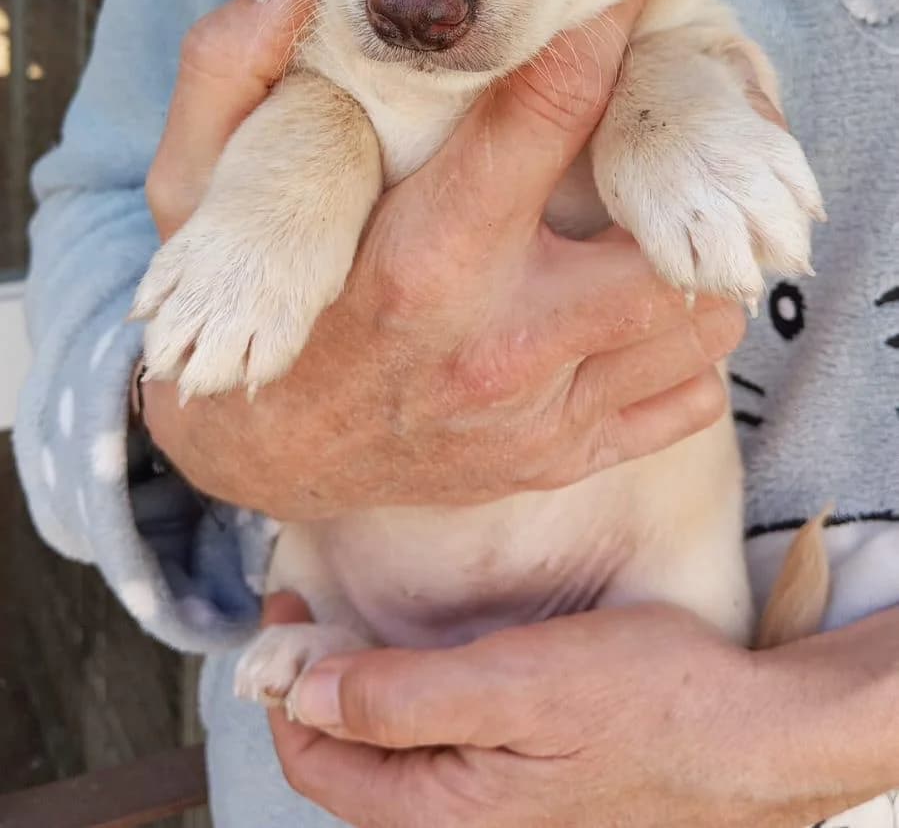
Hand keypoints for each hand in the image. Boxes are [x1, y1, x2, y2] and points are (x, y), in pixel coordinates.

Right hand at [142, 0, 743, 520]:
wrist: (255, 454)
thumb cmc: (242, 297)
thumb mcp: (192, 180)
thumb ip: (230, 65)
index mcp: (423, 253)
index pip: (546, 114)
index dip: (603, 35)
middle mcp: (497, 341)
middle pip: (662, 248)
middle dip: (675, 184)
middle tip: (656, 136)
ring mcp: (536, 414)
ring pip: (693, 330)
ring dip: (690, 269)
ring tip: (649, 221)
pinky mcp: (556, 459)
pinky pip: (683, 406)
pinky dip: (685, 355)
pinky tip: (637, 308)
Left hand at [266, 594, 896, 827]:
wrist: (749, 734)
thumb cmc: (647, 705)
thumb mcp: (516, 684)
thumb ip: (404, 696)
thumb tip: (303, 691)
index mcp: (446, 809)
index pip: (317, 762)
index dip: (283, 686)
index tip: (284, 609)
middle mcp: (462, 818)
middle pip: (347, 761)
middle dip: (314, 685)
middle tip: (311, 606)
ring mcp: (495, 800)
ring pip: (391, 752)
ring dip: (359, 689)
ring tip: (355, 622)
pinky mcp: (524, 776)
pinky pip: (438, 744)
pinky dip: (409, 696)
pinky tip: (426, 654)